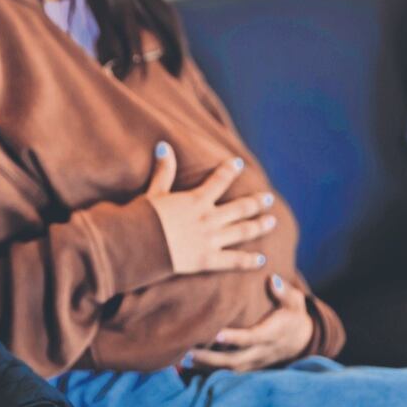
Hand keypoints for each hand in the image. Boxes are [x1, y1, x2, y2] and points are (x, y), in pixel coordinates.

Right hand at [147, 142, 276, 274]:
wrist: (135, 244)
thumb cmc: (141, 218)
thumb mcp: (153, 193)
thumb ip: (163, 172)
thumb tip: (163, 146)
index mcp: (196, 200)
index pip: (219, 180)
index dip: (229, 170)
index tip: (238, 164)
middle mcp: (208, 218)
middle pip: (240, 208)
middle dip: (256, 202)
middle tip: (267, 199)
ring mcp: (210, 240)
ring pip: (243, 231)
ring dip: (259, 225)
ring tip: (271, 221)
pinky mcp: (206, 260)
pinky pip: (233, 260)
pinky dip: (248, 261)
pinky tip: (261, 260)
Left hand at [187, 274, 313, 371]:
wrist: (300, 339)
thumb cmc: (291, 314)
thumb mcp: (294, 301)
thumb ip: (283, 291)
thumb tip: (272, 279)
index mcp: (272, 334)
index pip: (252, 338)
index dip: (235, 338)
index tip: (217, 333)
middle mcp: (262, 352)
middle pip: (235, 360)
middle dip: (211, 358)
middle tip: (188, 350)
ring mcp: (255, 362)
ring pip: (229, 370)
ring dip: (206, 366)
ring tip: (183, 358)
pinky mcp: (249, 367)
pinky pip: (228, 373)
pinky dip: (209, 371)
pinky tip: (189, 366)